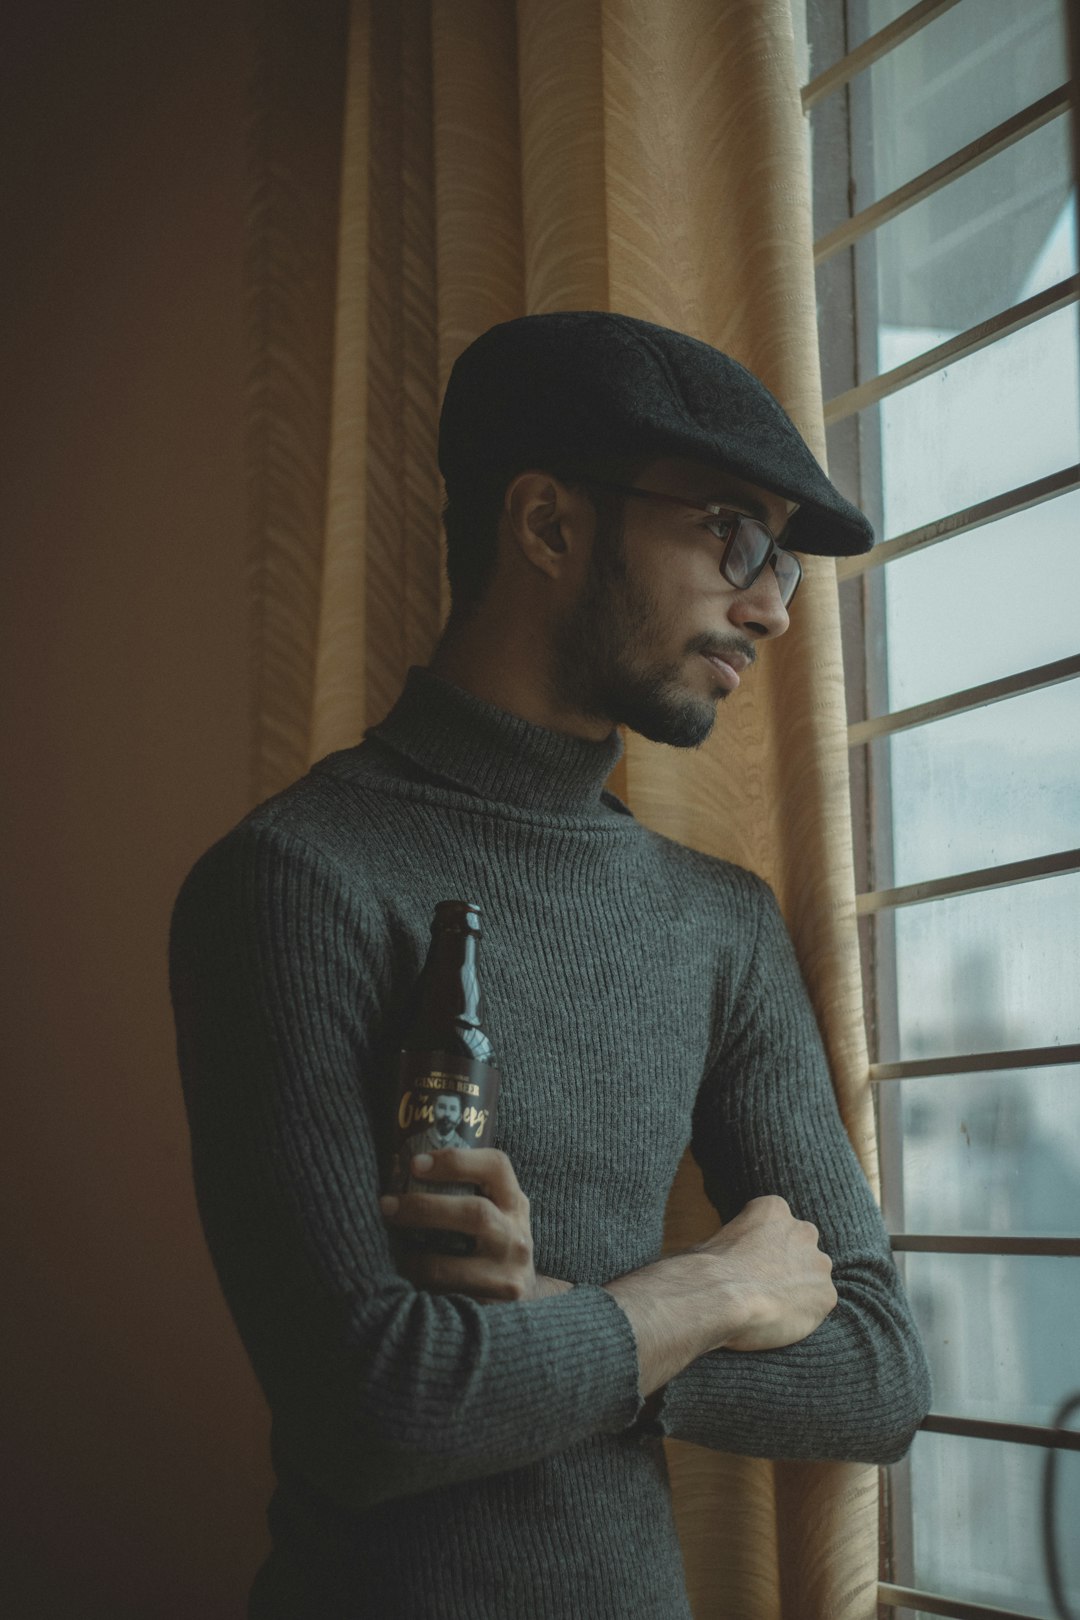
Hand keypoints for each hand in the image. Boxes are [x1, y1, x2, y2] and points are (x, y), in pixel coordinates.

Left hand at [380, 1147, 569, 1302]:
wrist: (523, 1298)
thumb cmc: (491, 1243)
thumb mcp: (493, 1211)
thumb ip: (463, 1191)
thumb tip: (398, 1169)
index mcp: (513, 1202)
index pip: (496, 1166)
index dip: (456, 1161)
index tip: (415, 1164)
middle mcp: (516, 1235)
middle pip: (475, 1213)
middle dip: (425, 1208)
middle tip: (387, 1205)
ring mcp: (509, 1273)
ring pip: (454, 1266)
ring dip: (415, 1258)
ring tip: (391, 1253)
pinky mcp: (494, 1306)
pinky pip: (449, 1297)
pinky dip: (422, 1289)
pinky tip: (405, 1284)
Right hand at [688, 1195, 836, 1352]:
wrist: (719, 1296)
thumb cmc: (707, 1268)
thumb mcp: (716, 1238)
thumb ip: (737, 1241)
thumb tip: (727, 1255)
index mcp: (773, 1208)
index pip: (777, 1222)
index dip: (763, 1246)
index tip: (750, 1262)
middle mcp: (802, 1229)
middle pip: (802, 1246)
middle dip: (788, 1263)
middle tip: (764, 1285)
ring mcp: (817, 1262)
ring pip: (814, 1276)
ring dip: (800, 1288)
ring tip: (772, 1307)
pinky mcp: (826, 1294)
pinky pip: (819, 1304)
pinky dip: (805, 1313)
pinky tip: (780, 1320)